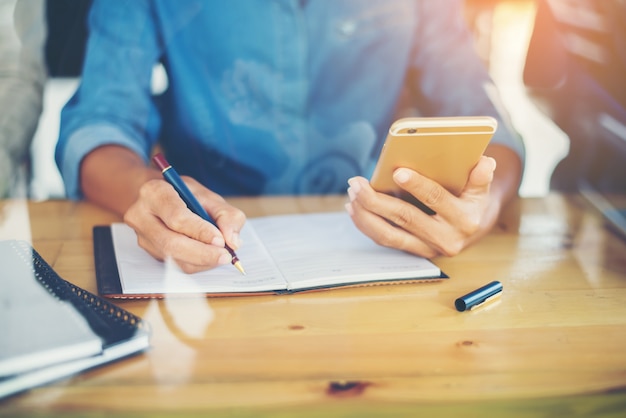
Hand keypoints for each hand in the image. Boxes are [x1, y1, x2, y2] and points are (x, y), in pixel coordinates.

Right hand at [123, 176, 245, 273]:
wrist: (162, 199)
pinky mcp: (149, 251)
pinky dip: (196, 264)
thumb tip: (233, 242)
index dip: (200, 231)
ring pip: (173, 258)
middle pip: (170, 243)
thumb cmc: (185, 195)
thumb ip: (227, 215)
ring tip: (221, 255)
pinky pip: (174, 264)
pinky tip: (209, 257)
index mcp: (154, 192)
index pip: (176, 217)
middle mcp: (141, 215)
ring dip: (201, 261)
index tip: (220, 240)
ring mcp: (142, 236)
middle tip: (225, 256)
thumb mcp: (209, 196)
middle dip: (202, 253)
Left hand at [345, 156, 499, 257]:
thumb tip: (486, 163)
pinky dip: (366, 225)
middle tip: (357, 183)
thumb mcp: (481, 188)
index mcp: (464, 220)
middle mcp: (446, 239)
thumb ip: (481, 176)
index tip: (397, 171)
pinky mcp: (413, 252)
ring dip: (365, 214)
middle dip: (376, 200)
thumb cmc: (471, 199)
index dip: (417, 185)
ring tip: (352, 194)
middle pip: (404, 218)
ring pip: (389, 235)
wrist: (474, 228)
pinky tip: (353, 208)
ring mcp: (427, 249)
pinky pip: (385, 240)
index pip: (437, 199)